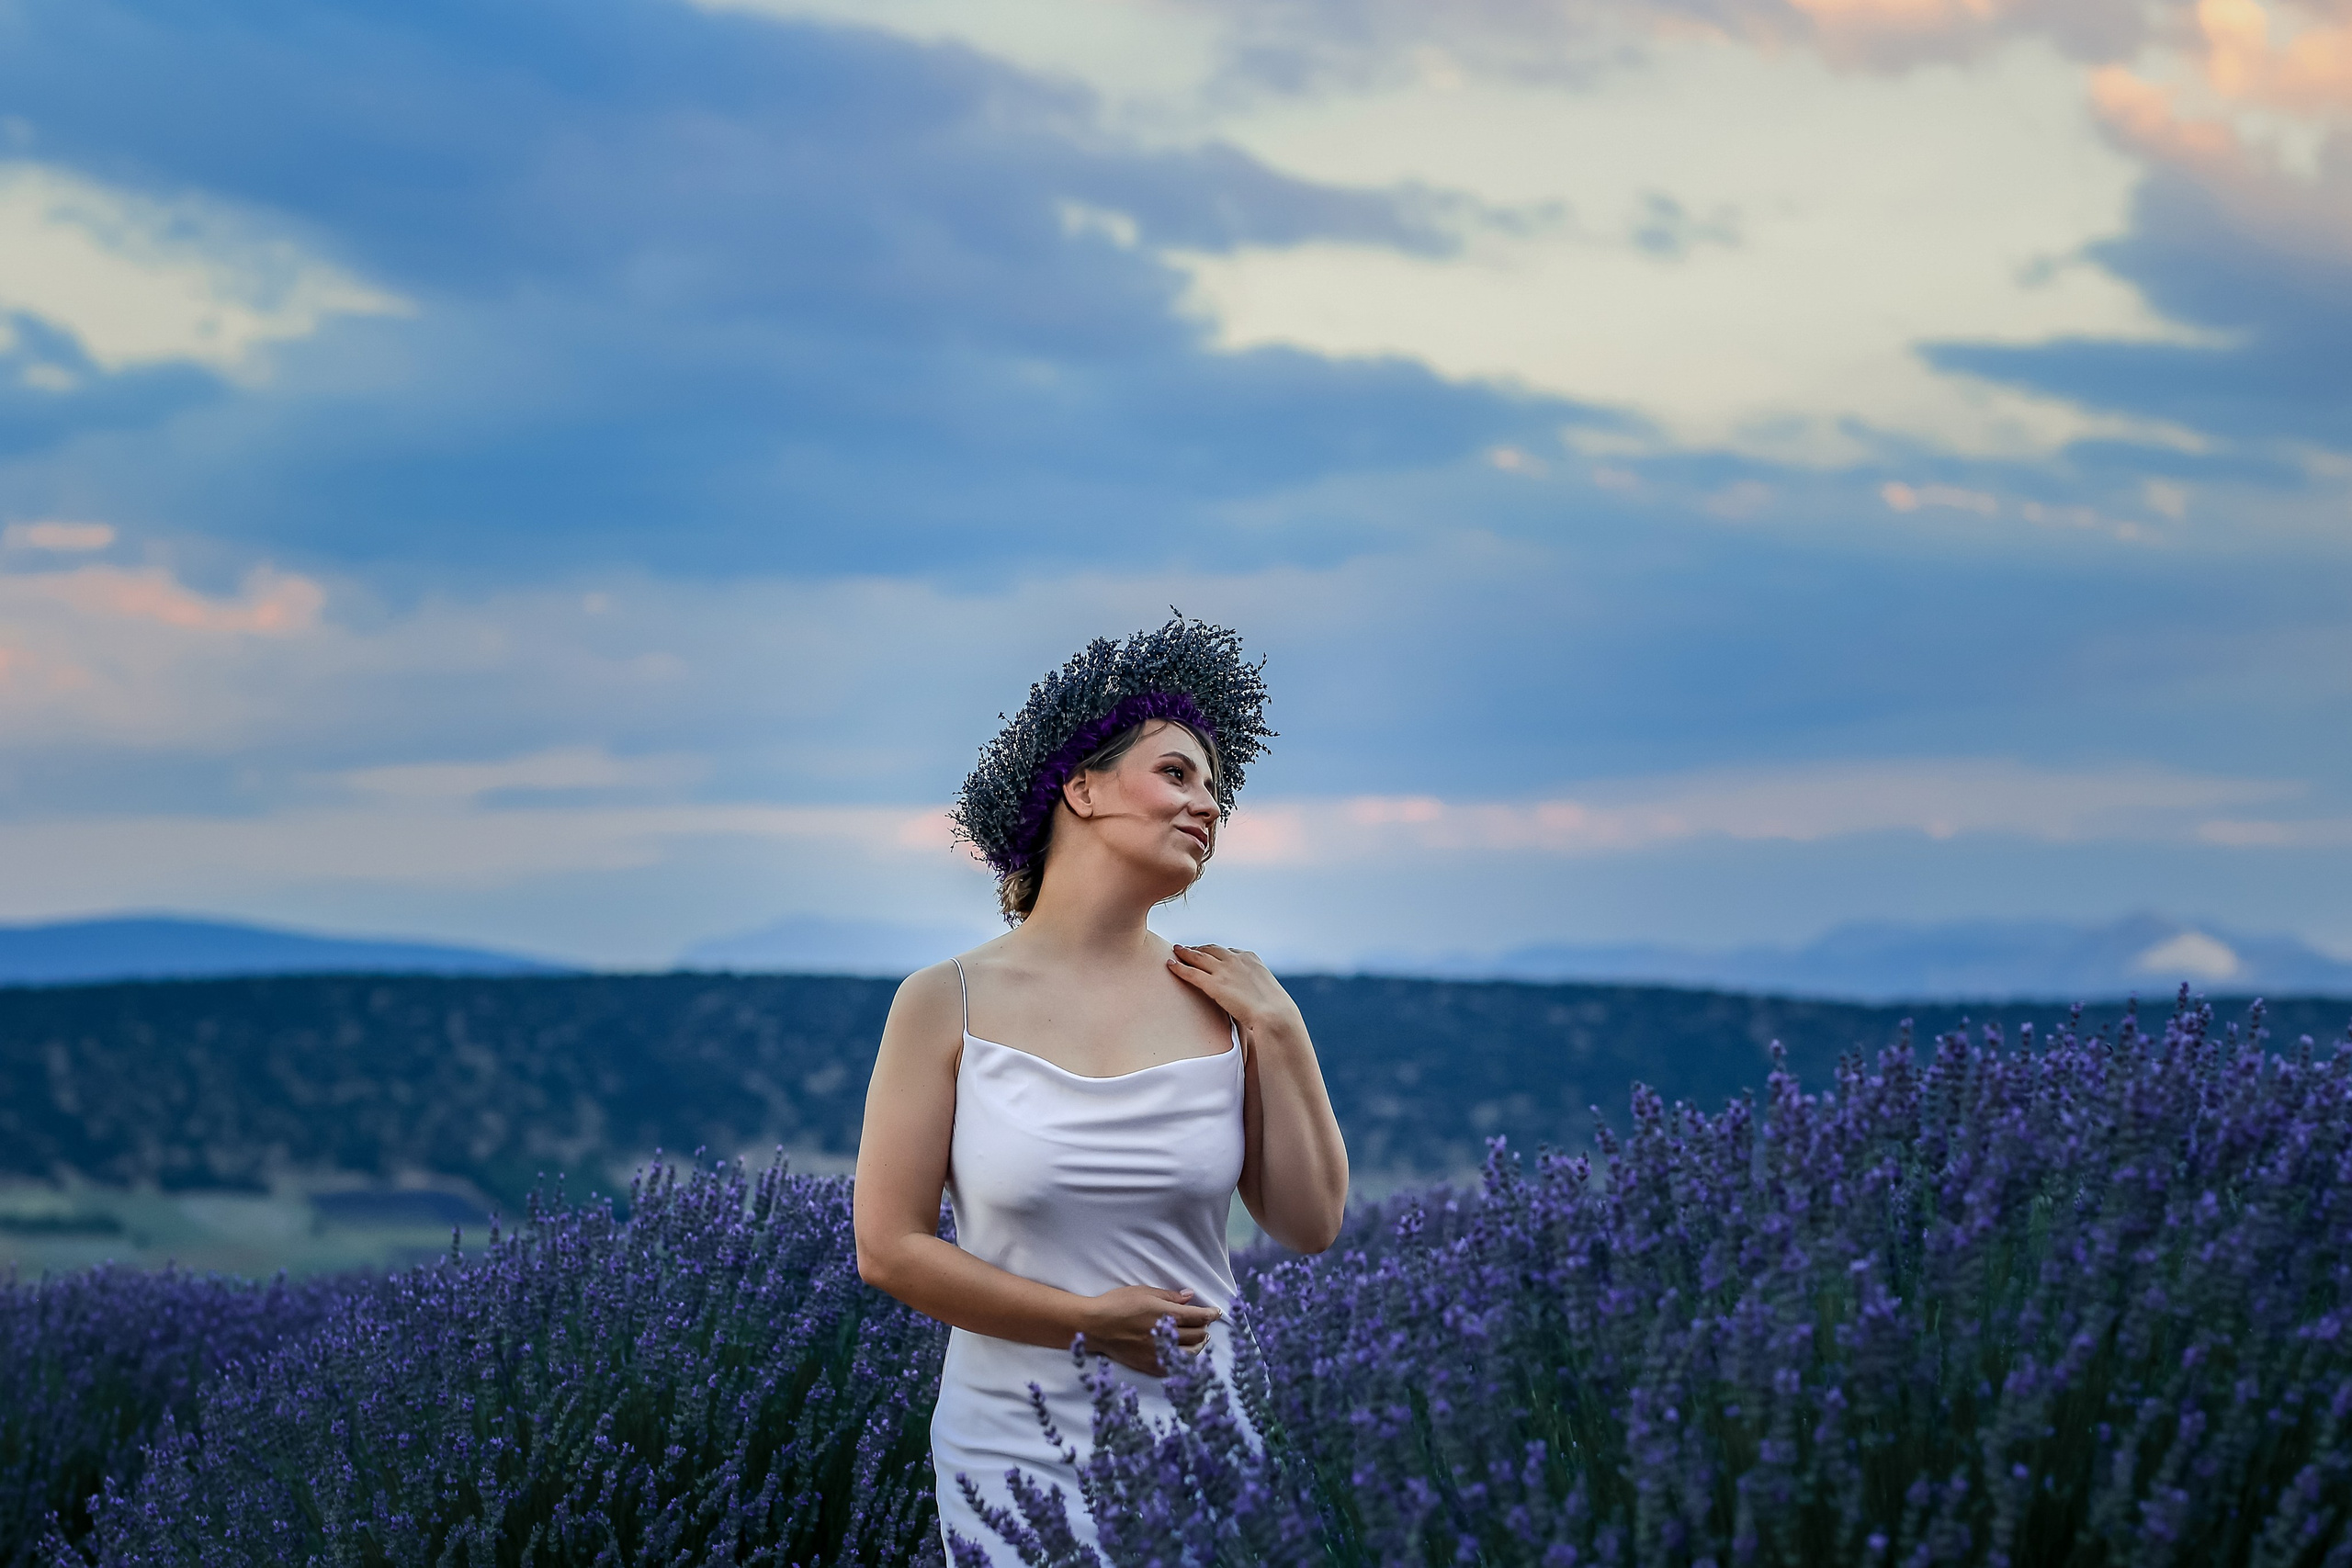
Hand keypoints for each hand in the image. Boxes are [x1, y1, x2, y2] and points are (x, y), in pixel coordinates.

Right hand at [1079, 1285, 1220, 1375]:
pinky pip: (1175, 1367)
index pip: (1198, 1317)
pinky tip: (1184, 1355)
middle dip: (1205, 1329)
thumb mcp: (1144, 1292)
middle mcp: (1166, 1335)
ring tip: (1200, 1340)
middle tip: (1205, 1324)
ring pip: (1190, 1353)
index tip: (1217, 1313)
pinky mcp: (1150, 1365)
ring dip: (1199, 1345)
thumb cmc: (1117, 1304)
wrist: (1095, 1326)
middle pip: (1197, 1335)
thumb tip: (1190, 1297)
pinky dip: (1184, 1361)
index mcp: (1165, 1314)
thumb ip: (1170, 1296)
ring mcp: (1159, 1353)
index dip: (1211, 1314)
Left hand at [1168, 943, 1299, 1036]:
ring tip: (1175, 950)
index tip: (1208, 953)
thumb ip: (1255, 987)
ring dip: (1185, 952)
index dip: (1216, 952)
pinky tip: (1170, 965)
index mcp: (1250, 958)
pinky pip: (1191, 972)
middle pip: (1211, 949)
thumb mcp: (1267, 990)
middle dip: (1199, 948)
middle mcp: (1235, 959)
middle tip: (1187, 948)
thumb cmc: (1275, 1009)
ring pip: (1198, 956)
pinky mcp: (1213, 984)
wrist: (1274, 1014)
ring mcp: (1223, 970)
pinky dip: (1179, 967)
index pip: (1228, 951)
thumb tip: (1254, 997)